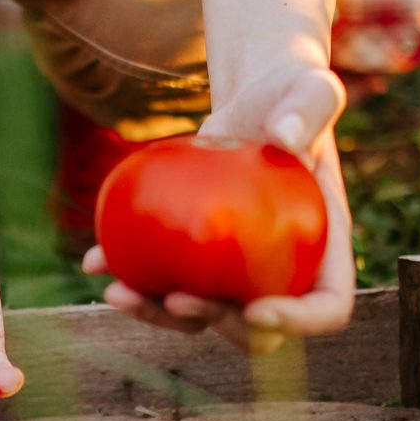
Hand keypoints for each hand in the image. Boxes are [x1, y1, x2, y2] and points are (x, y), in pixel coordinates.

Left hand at [84, 68, 355, 352]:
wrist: (254, 105)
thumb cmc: (292, 97)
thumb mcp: (309, 92)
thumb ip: (309, 109)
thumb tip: (287, 136)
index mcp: (325, 251)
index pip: (326, 307)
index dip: (296, 322)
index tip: (256, 308)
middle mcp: (283, 274)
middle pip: (256, 328)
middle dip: (216, 325)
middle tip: (177, 299)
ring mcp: (237, 273)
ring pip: (201, 317)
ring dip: (157, 317)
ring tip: (118, 294)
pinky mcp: (198, 259)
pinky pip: (164, 282)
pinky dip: (130, 278)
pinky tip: (94, 262)